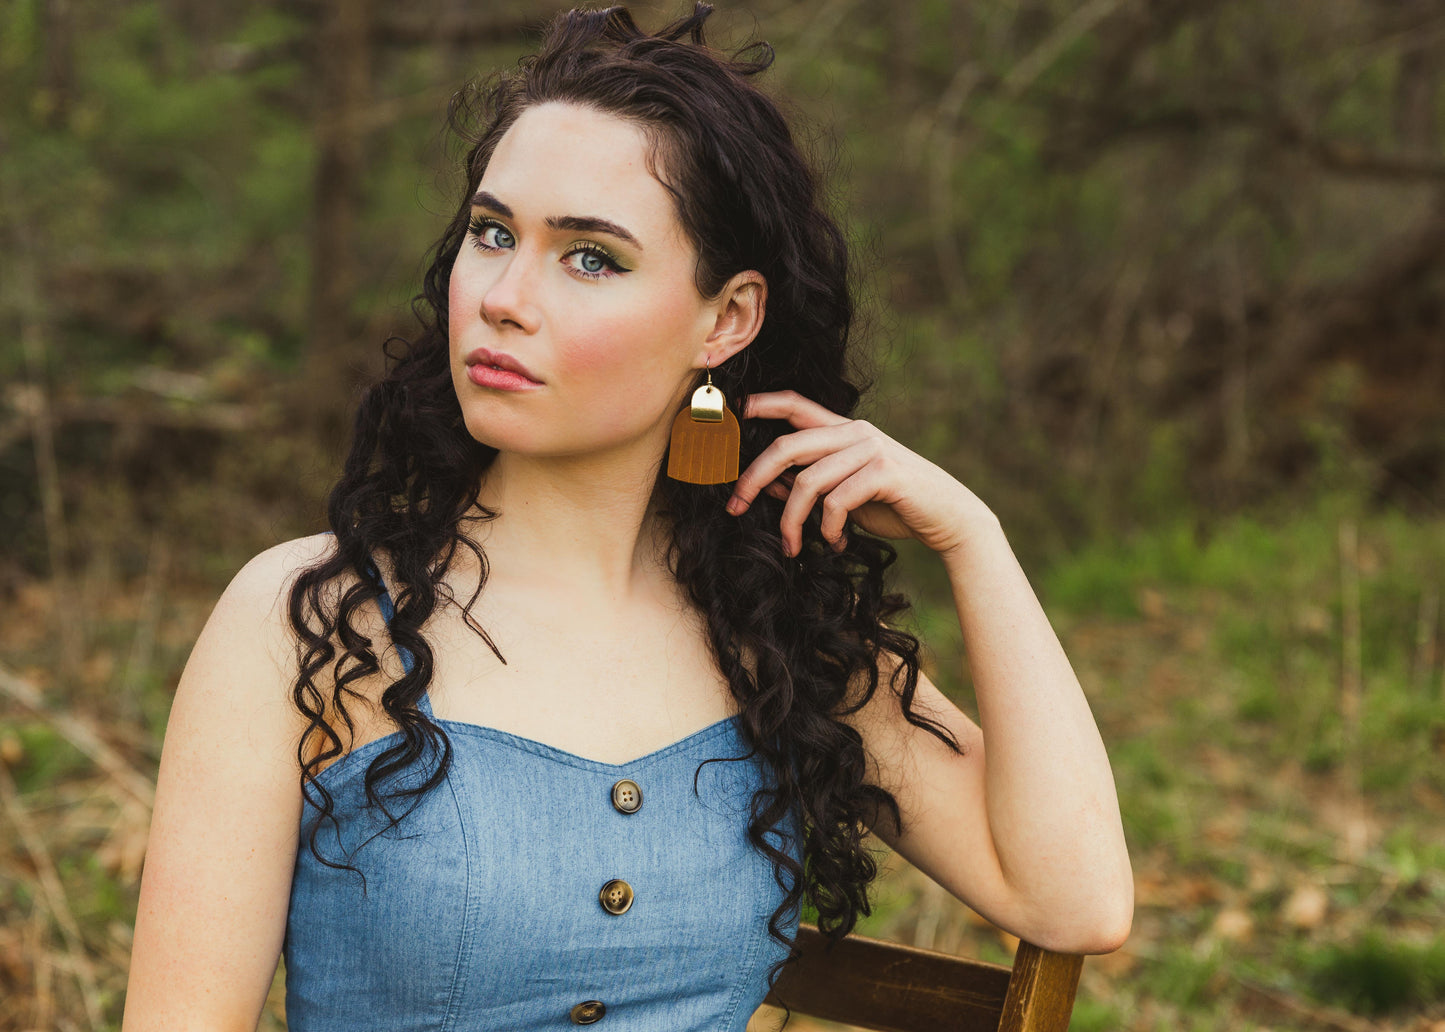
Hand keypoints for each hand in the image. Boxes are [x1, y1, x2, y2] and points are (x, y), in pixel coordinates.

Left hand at [724, 390, 993, 557]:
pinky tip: (835, 543)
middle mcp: (855, 432)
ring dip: (791, 520)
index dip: (762, 404)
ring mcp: (871, 449)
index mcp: (844, 429)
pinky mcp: (884, 472)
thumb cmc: (893, 505)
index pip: (795, 405)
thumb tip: (766, 484)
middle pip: (787, 445)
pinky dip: (828, 529)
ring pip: (807, 481)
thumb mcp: (845, 494)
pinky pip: (836, 501)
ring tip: (791, 545)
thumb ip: (811, 484)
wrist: (948, 517)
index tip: (732, 413)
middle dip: (753, 477)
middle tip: (735, 507)